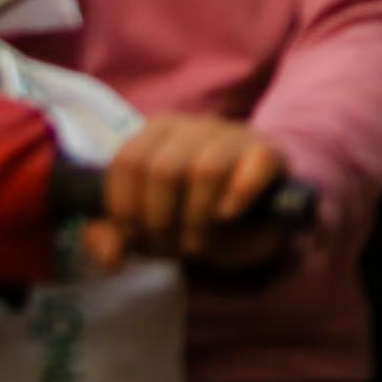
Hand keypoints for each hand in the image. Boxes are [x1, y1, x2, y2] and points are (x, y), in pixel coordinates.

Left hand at [97, 116, 292, 266]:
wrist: (250, 218)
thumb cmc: (188, 214)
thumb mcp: (142, 228)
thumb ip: (111, 237)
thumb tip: (111, 257)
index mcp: (157, 133)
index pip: (127, 162)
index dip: (125, 207)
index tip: (135, 234)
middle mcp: (196, 125)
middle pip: (163, 169)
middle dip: (160, 220)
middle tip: (169, 242)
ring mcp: (236, 136)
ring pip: (206, 170)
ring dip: (196, 218)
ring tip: (197, 240)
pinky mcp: (270, 152)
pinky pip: (255, 165)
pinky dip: (237, 198)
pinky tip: (228, 216)